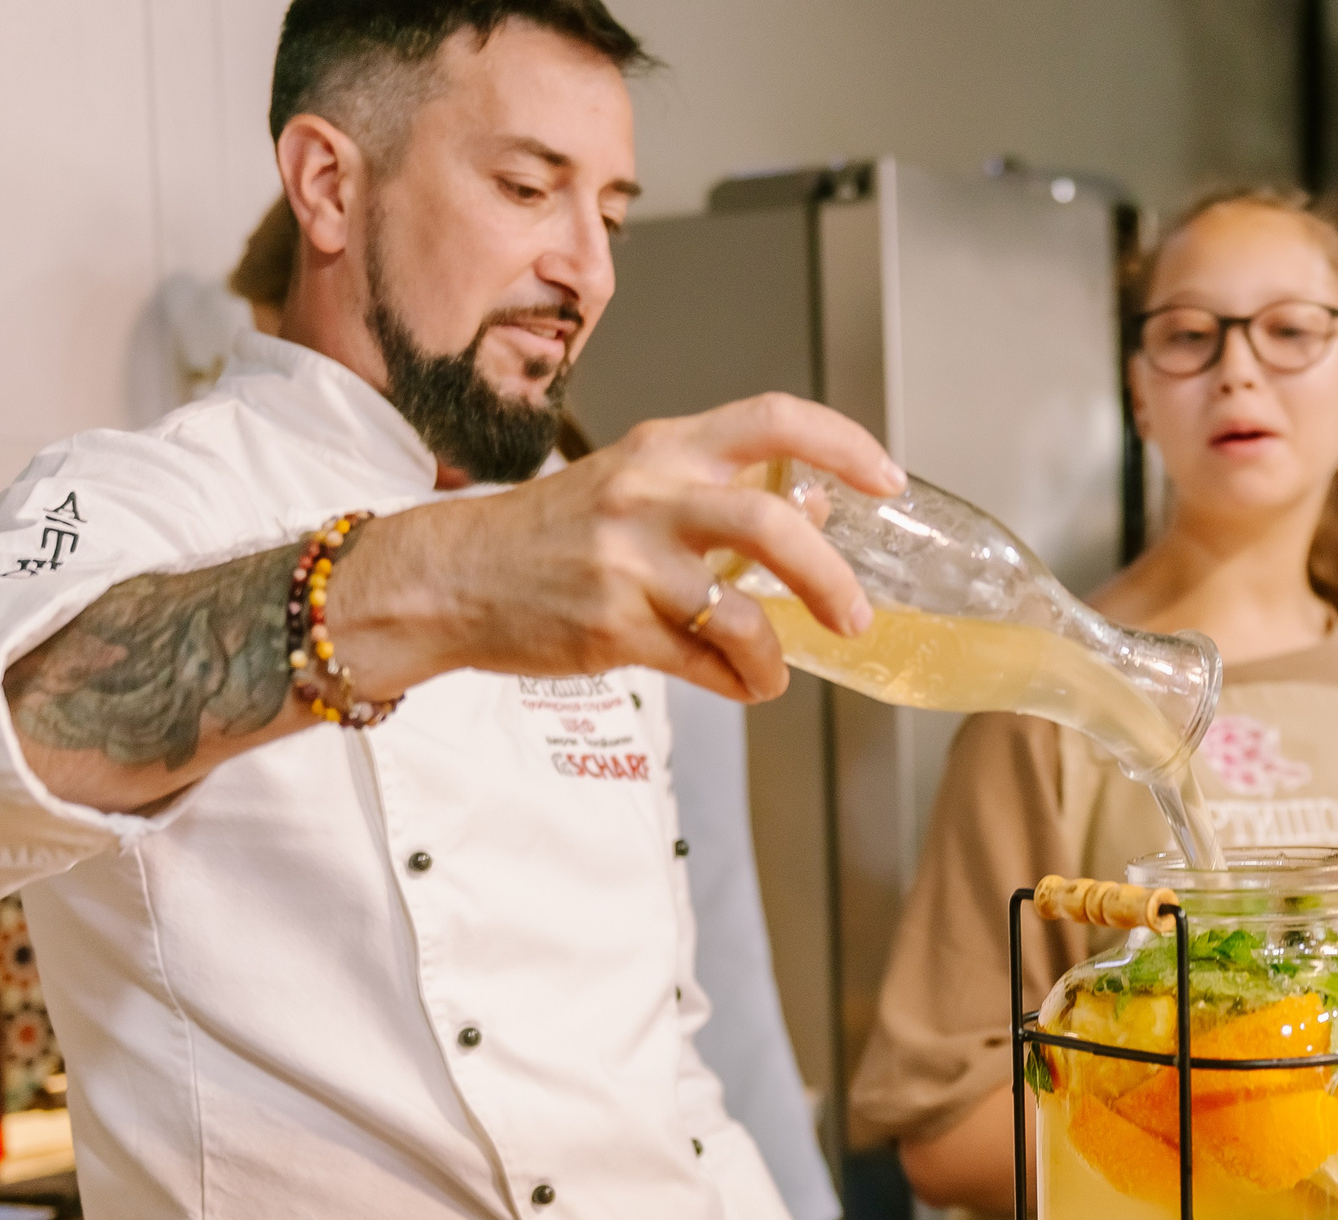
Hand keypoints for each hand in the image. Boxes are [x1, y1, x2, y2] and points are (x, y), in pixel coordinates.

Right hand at [328, 392, 903, 703]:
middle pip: (773, 526)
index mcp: (664, 447)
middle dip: (831, 579)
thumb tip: (819, 503)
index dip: (844, 445)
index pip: (773, 420)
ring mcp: (630, 563)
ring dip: (778, 654)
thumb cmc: (550, 534)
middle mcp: (650, 495)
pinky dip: (738, 680)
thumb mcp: (636, 485)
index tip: (887, 479)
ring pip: (742, 614)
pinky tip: (739, 681)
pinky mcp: (613, 627)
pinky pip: (704, 662)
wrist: (451, 576)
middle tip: (855, 615)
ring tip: (778, 668)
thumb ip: (722, 490)